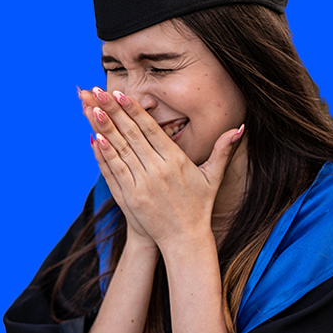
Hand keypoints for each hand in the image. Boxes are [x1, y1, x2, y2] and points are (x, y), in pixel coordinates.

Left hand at [84, 86, 242, 251]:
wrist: (185, 240)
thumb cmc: (199, 206)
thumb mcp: (213, 176)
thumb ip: (223, 149)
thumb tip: (241, 127)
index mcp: (175, 161)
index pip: (150, 129)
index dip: (133, 110)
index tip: (119, 93)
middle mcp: (157, 170)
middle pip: (131, 135)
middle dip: (113, 112)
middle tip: (97, 92)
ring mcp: (141, 184)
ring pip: (119, 150)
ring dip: (104, 128)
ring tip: (91, 108)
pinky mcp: (130, 198)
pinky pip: (113, 172)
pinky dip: (104, 155)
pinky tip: (94, 138)